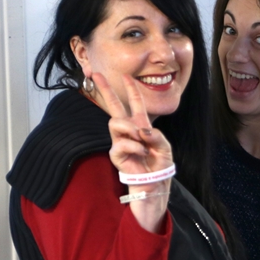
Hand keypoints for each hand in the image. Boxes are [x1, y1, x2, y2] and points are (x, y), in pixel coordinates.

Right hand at [93, 73, 172, 232]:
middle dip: (105, 89)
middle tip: (95, 74)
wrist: (154, 185)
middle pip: (114, 106)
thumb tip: (141, 129)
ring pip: (115, 122)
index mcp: (141, 125)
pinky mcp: (116, 155)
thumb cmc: (159, 165)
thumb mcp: (164, 147)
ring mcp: (120, 142)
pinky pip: (121, 143)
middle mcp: (128, 131)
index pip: (134, 103)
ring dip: (129, 128)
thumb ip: (155, 135)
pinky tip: (142, 153)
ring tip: (141, 139)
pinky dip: (134, 147)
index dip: (131, 89)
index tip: (126, 75)